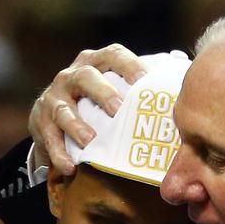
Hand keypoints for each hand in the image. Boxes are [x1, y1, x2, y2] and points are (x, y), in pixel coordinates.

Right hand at [28, 44, 146, 174]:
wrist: (54, 117)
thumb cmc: (98, 103)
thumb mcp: (116, 89)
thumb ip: (144, 85)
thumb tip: (185, 79)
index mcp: (95, 63)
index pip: (113, 56)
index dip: (129, 65)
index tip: (145, 79)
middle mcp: (72, 75)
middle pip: (85, 77)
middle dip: (102, 92)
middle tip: (118, 109)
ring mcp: (54, 97)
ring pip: (62, 108)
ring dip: (76, 125)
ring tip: (90, 141)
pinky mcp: (39, 121)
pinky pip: (48, 137)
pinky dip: (58, 153)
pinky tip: (70, 167)